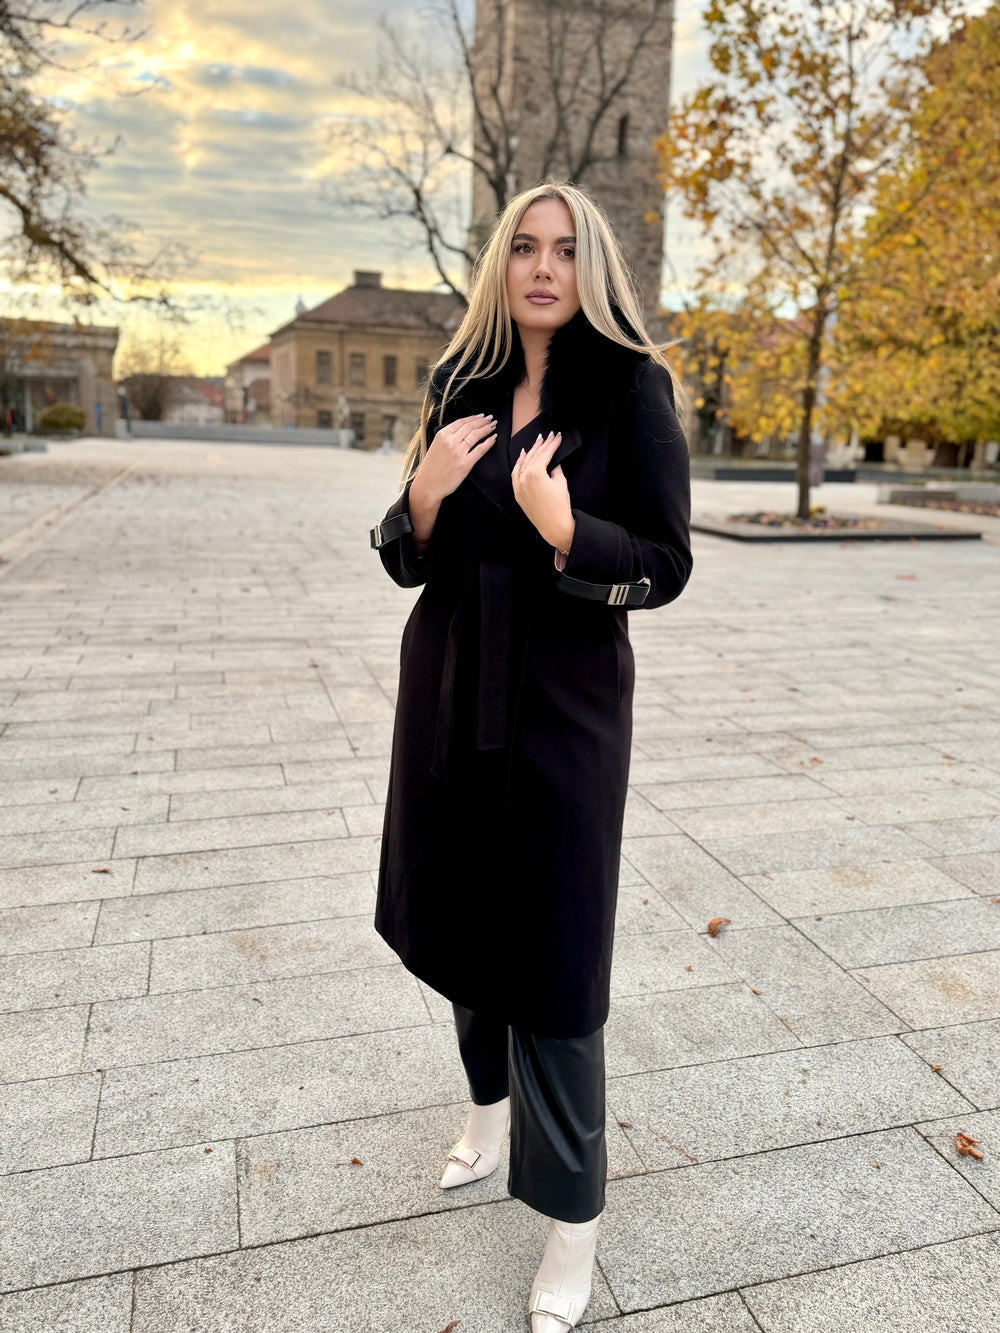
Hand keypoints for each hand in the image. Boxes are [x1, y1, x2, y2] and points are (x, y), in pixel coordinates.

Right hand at [409, 413, 496, 544]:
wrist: (428, 486)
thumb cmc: (431, 468)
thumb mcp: (435, 447)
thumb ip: (447, 438)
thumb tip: (462, 430)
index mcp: (442, 435)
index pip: (461, 422)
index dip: (473, 418)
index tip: (481, 416)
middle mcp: (450, 442)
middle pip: (470, 427)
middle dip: (483, 421)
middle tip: (491, 419)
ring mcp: (458, 452)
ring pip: (476, 435)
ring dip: (487, 429)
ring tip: (493, 425)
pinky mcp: (465, 464)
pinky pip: (480, 449)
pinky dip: (488, 442)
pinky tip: (493, 438)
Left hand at [511, 431, 574, 552]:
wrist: (553, 526)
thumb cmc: (559, 506)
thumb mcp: (561, 482)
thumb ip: (555, 468)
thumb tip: (552, 463)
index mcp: (535, 473)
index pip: (544, 454)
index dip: (552, 444)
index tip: (557, 437)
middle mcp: (524, 477)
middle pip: (534, 456)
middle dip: (542, 445)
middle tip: (549, 436)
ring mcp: (518, 485)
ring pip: (523, 463)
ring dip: (531, 451)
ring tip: (538, 441)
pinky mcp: (517, 493)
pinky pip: (515, 474)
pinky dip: (518, 464)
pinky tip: (523, 455)